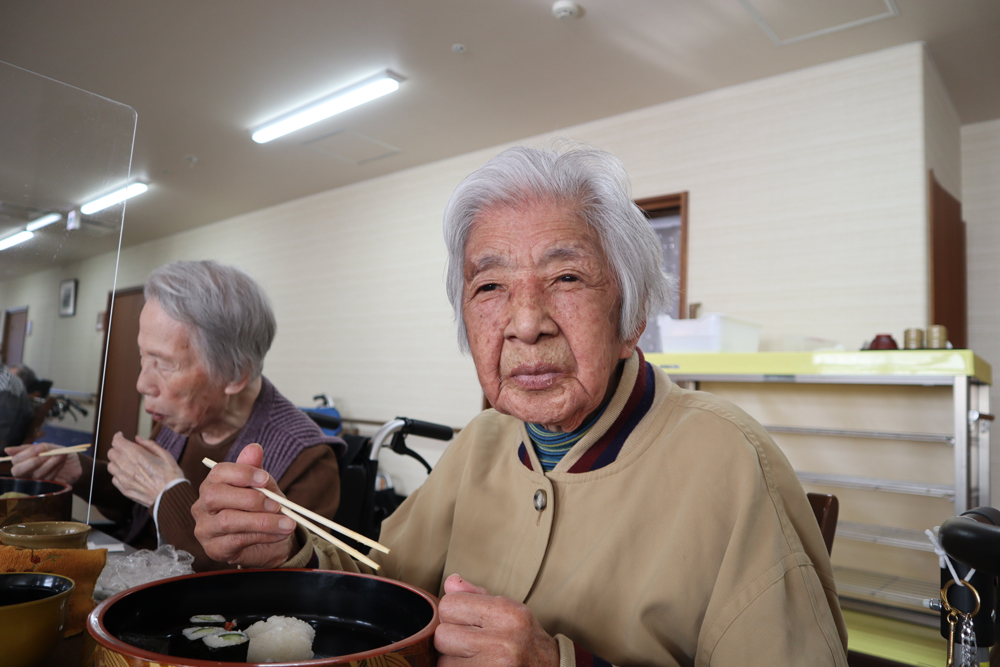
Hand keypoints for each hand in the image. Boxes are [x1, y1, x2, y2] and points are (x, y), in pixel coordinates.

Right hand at [5, 443, 83, 485]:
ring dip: (50, 463)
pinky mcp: (47, 486)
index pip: (16, 460)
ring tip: (60, 455)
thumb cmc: (57, 453)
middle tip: (47, 454)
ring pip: (37, 474)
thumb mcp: (46, 447)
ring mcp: (36, 481)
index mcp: (23, 462)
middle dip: (33, 462)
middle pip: (18, 471)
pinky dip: (56, 467)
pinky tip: (62, 460)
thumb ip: (29, 448)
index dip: (28, 453)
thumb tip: (7, 450)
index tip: (43, 446)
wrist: (76, 462)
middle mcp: (26, 473)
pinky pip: (49, 478)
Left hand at [107, 432, 183, 506]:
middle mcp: (126, 466)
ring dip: (117, 462)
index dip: (118, 437)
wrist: (171, 496)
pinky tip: (129, 474)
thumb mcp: (165, 455)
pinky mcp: (124, 489)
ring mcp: (124, 479)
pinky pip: (114, 479)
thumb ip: (149, 445)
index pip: (117, 442)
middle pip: (111, 453)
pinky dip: (119, 474)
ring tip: (127, 463)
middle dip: (118, 449)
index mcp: (136, 455)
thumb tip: (138, 439)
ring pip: (111, 466)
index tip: (121, 436)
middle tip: (126, 450)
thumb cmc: (171, 476)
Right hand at [192, 443, 296, 568]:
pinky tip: (280, 534)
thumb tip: (254, 448)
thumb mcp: (264, 487)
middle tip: (277, 504)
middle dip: (250, 499)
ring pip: (228, 521)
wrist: (270, 540)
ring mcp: (205, 529)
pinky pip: (237, 540)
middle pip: (215, 496)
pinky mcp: (214, 550)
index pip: (218, 472)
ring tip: (287, 523)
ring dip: (262, 521)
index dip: (242, 473)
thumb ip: (256, 469)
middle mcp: (202, 506)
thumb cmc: (262, 508)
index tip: (265, 478)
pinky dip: (263, 536)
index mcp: (212, 484)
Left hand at [435, 574, 559, 666]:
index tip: (464, 622)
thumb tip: (449, 582)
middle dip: (451, 640)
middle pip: (442, 635)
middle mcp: (502, 639)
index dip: (451, 614)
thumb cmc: (525, 639)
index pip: (449, 605)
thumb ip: (476, 596)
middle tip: (470, 644)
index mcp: (507, 612)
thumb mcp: (509, 610)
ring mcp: (495, 665)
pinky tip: (474, 666)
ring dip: (452, 662)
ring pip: (443, 661)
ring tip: (474, 659)